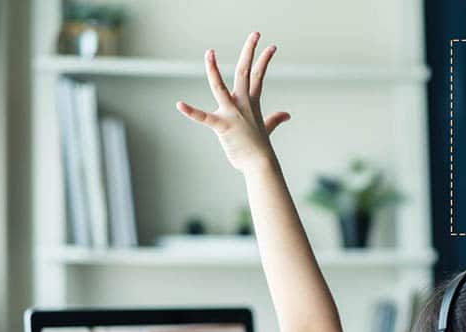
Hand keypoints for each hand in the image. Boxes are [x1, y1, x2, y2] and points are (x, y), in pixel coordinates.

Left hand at [176, 32, 290, 172]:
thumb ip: (274, 119)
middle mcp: (242, 104)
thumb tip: (286, 115)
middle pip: (245, 72)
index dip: (264, 59)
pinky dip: (191, 112)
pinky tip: (180, 104)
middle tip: (256, 33)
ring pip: (220, 87)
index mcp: (251, 103)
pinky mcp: (222, 126)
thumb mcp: (267, 129)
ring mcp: (232, 113)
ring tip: (209, 53)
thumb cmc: (259, 148)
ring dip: (213, 70)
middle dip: (250, 51)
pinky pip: (204, 118)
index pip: (258, 76)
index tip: (271, 46)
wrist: (260, 164)